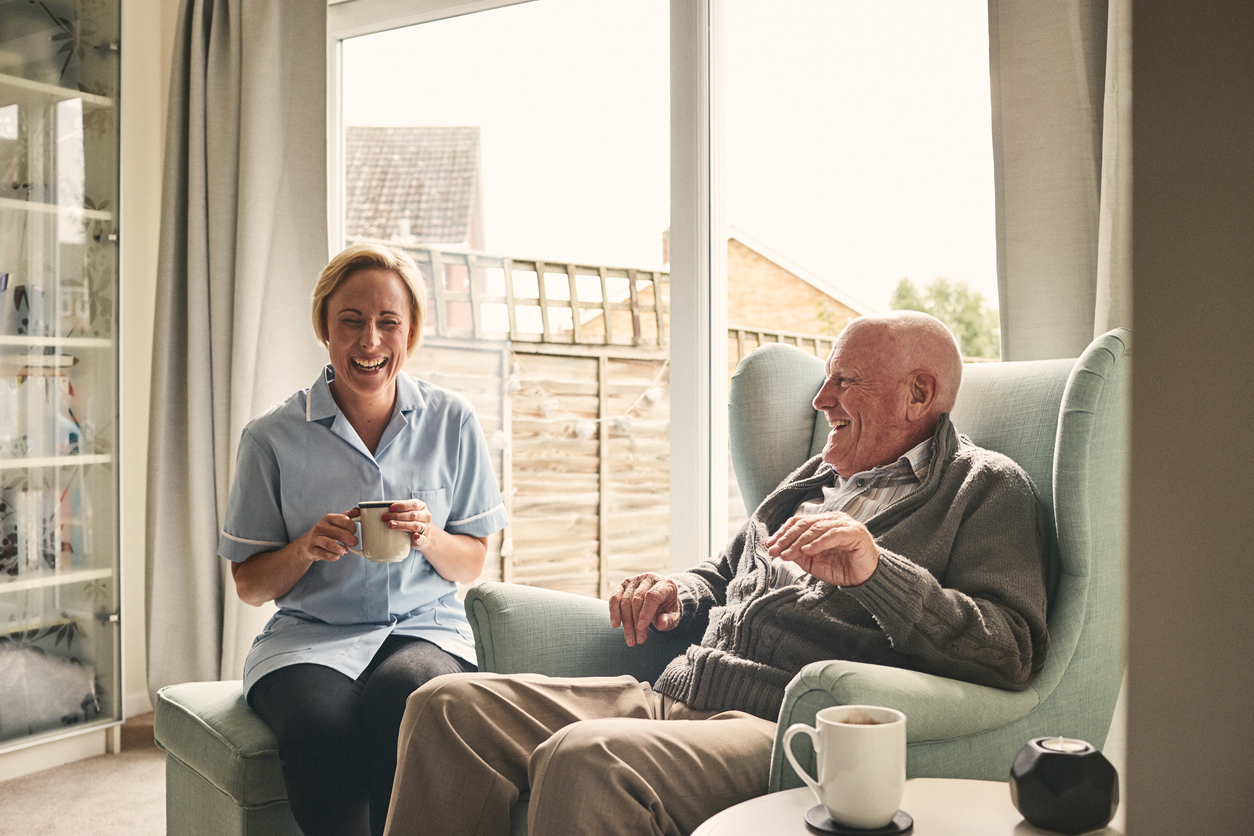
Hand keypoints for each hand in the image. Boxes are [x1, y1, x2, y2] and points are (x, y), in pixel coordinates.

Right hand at [293, 509, 359, 562]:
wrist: (306, 544)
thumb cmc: (324, 533)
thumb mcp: (335, 522)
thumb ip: (347, 517)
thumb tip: (357, 511)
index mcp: (328, 518)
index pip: (346, 521)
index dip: (353, 528)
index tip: (353, 533)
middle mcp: (320, 527)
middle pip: (341, 534)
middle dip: (351, 541)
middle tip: (353, 543)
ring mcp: (315, 538)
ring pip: (331, 545)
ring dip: (341, 550)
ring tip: (344, 550)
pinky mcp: (312, 550)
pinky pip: (326, 555)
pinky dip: (334, 556)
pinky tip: (336, 554)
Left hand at [381, 499, 434, 546]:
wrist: (423, 536)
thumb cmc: (411, 522)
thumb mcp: (408, 513)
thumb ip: (400, 511)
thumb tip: (384, 512)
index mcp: (421, 507)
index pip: (413, 504)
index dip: (402, 505)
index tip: (391, 508)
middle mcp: (426, 516)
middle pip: (413, 515)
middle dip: (398, 516)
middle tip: (385, 518)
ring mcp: (427, 528)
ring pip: (416, 525)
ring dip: (402, 525)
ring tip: (391, 525)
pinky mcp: (425, 539)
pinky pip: (422, 539)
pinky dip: (418, 538)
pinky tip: (414, 537)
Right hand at [608, 572, 679, 646]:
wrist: (661, 600)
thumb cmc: (667, 609)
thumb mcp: (673, 616)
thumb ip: (668, 620)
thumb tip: (661, 624)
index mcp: (665, 584)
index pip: (652, 596)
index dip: (646, 612)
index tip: (641, 628)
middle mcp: (649, 578)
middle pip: (637, 599)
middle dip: (635, 622)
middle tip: (637, 640)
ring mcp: (635, 580)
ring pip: (625, 601)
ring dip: (626, 622)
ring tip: (630, 639)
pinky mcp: (623, 585)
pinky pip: (615, 597)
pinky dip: (614, 611)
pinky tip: (615, 625)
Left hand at [764, 511, 879, 586]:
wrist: (864, 578)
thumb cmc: (840, 568)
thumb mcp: (813, 562)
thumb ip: (798, 553)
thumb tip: (779, 548)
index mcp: (823, 522)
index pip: (799, 522)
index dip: (783, 532)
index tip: (770, 544)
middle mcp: (833, 519)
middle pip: (805, 523)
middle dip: (787, 538)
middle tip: (775, 550)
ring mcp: (845, 524)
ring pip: (816, 528)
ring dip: (798, 542)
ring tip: (787, 554)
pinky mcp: (855, 532)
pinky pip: (833, 534)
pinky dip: (818, 542)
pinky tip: (808, 551)